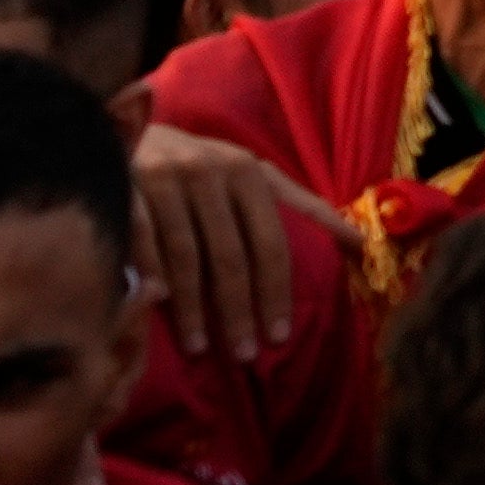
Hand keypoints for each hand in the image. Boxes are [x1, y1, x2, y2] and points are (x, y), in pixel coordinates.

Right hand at [125, 124, 322, 360]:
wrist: (136, 131)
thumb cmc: (207, 167)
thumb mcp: (257, 177)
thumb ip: (304, 208)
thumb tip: (359, 242)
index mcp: (247, 172)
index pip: (270, 241)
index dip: (276, 291)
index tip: (278, 337)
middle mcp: (209, 172)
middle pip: (229, 255)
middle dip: (238, 310)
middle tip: (244, 353)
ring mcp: (165, 179)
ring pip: (185, 255)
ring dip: (193, 307)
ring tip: (200, 348)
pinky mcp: (126, 187)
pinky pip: (141, 240)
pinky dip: (150, 273)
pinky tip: (157, 307)